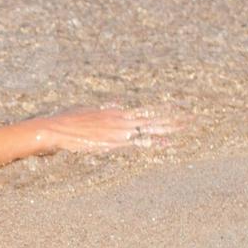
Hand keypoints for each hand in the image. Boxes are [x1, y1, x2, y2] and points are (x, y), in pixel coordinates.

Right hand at [33, 104, 188, 153]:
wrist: (55, 130)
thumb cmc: (67, 122)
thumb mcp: (89, 111)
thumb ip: (106, 109)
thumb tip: (118, 104)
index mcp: (115, 112)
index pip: (145, 110)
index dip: (163, 109)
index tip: (179, 108)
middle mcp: (120, 120)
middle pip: (152, 118)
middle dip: (173, 118)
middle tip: (193, 117)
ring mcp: (117, 131)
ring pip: (149, 128)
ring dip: (168, 128)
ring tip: (186, 127)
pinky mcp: (111, 143)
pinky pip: (136, 143)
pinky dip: (152, 143)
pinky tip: (166, 143)